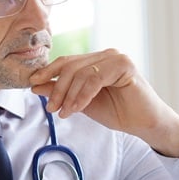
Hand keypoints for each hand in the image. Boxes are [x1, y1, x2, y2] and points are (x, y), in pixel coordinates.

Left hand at [28, 49, 178, 156]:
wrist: (145, 124)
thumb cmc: (118, 112)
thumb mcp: (82, 103)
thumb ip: (62, 92)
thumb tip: (36, 85)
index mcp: (95, 60)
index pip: (66, 62)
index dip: (47, 72)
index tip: (32, 84)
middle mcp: (106, 55)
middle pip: (70, 66)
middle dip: (56, 88)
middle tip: (50, 107)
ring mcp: (116, 58)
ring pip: (81, 72)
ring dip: (68, 94)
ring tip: (64, 112)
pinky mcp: (125, 66)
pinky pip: (95, 78)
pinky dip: (82, 95)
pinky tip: (76, 108)